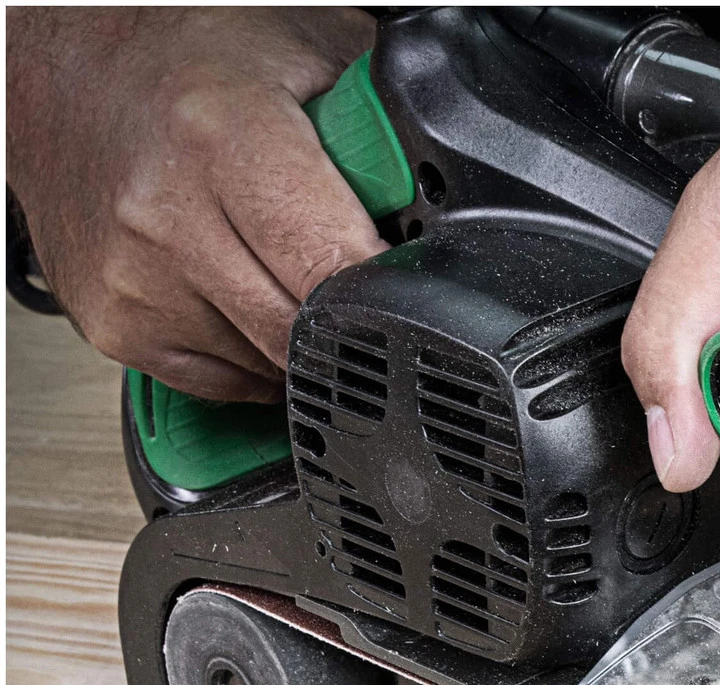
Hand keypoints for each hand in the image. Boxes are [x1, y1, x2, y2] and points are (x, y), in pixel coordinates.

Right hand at [6, 7, 384, 401]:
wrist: (61, 72)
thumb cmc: (186, 59)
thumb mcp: (305, 53)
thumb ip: (379, 132)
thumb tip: (443, 203)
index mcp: (227, 142)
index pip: (338, 272)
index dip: (389, 294)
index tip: (409, 292)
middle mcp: (170, 217)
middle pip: (307, 336)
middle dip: (345, 319)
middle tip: (345, 273)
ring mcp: (137, 281)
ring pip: (271, 367)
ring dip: (294, 335)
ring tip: (274, 261)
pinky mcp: (117, 327)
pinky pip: (226, 382)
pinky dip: (248, 353)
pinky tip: (236, 290)